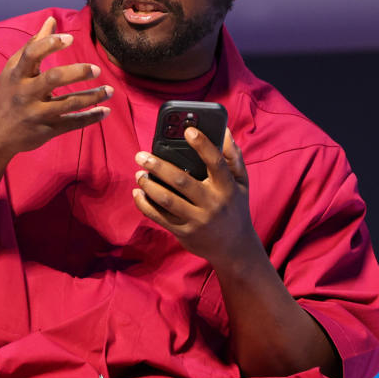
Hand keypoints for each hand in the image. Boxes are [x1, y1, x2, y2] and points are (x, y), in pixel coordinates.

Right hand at [0, 16, 111, 162]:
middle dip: (77, 72)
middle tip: (97, 69)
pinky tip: (105, 111)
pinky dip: (91, 117)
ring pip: (68, 103)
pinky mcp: (46, 130)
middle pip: (53, 79)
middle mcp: (26, 93)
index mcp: (17, 75)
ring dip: (92, 97)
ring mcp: (37, 113)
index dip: (50, 44)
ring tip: (110, 91)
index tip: (69, 39)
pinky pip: (72, 123)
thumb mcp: (12, 70)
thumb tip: (51, 20)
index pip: (32, 55)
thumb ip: (34, 45)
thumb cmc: (5, 95)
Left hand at [131, 128, 260, 267]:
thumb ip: (233, 156)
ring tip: (138, 173)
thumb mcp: (241, 182)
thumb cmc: (235, 206)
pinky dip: (145, 205)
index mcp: (227, 187)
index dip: (203, 145)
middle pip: (181, 181)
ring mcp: (197, 220)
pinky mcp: (184, 232)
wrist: (234, 247)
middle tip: (141, 155)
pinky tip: (137, 193)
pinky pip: (160, 218)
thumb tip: (224, 131)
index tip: (188, 131)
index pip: (216, 162)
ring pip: (167, 200)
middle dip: (158, 166)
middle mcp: (212, 203)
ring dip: (149, 185)